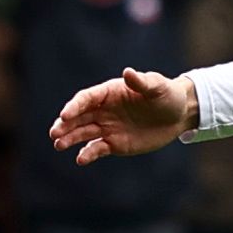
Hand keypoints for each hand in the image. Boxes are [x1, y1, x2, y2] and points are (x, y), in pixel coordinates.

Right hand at [50, 65, 195, 159]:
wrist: (178, 115)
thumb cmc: (167, 95)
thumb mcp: (157, 87)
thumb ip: (141, 82)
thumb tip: (128, 73)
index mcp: (110, 92)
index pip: (86, 98)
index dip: (74, 106)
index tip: (65, 115)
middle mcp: (104, 110)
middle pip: (79, 117)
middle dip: (65, 124)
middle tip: (54, 133)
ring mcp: (108, 127)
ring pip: (83, 133)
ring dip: (70, 139)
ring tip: (58, 145)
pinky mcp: (115, 143)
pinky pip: (97, 149)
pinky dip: (88, 154)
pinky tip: (80, 159)